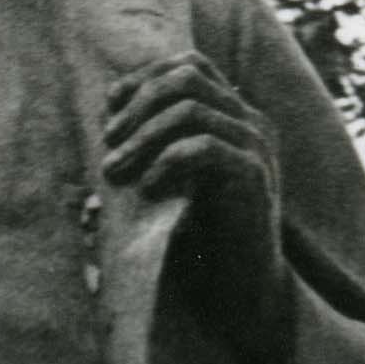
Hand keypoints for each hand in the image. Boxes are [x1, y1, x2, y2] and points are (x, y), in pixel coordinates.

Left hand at [102, 52, 293, 363]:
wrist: (245, 297)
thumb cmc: (203, 247)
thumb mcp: (173, 187)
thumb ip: (154, 151)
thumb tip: (106, 124)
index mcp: (235, 118)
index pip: (190, 66)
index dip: (144, 78)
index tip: (109, 108)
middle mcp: (251, 124)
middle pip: (187, 77)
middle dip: (138, 104)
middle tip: (108, 143)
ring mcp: (257, 148)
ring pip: (191, 108)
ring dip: (142, 136)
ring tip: (116, 170)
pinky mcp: (255, 178)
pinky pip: (205, 147)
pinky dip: (166, 161)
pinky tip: (148, 190)